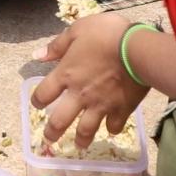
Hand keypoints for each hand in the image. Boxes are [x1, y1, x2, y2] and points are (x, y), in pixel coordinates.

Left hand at [30, 15, 147, 149]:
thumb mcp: (78, 30)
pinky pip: (114, 126)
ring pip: (86, 130)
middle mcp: (80, 95)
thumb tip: (37, 56)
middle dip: (52, 132)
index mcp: (66, 75)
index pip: (43, 94)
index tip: (37, 104)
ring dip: (81, 139)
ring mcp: (101, 105)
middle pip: (60, 121)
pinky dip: (112, 128)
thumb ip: (58, 45)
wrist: (138, 48)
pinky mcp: (122, 110)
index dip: (37, 101)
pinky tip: (111, 128)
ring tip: (80, 145)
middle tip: (50, 139)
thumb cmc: (106, 34)